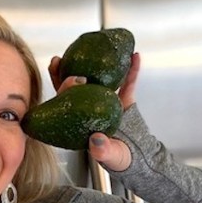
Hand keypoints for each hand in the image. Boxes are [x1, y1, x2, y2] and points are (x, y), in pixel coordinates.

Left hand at [48, 52, 140, 171]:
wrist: (139, 156)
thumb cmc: (120, 158)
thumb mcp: (112, 156)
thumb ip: (104, 151)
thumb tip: (96, 142)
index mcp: (80, 121)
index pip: (66, 102)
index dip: (62, 89)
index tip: (70, 79)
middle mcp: (89, 107)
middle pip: (74, 86)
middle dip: (66, 71)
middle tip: (62, 60)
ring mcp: (106, 100)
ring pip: (99, 78)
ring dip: (96, 62)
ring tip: (95, 44)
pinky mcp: (125, 98)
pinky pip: (129, 81)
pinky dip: (132, 70)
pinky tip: (135, 56)